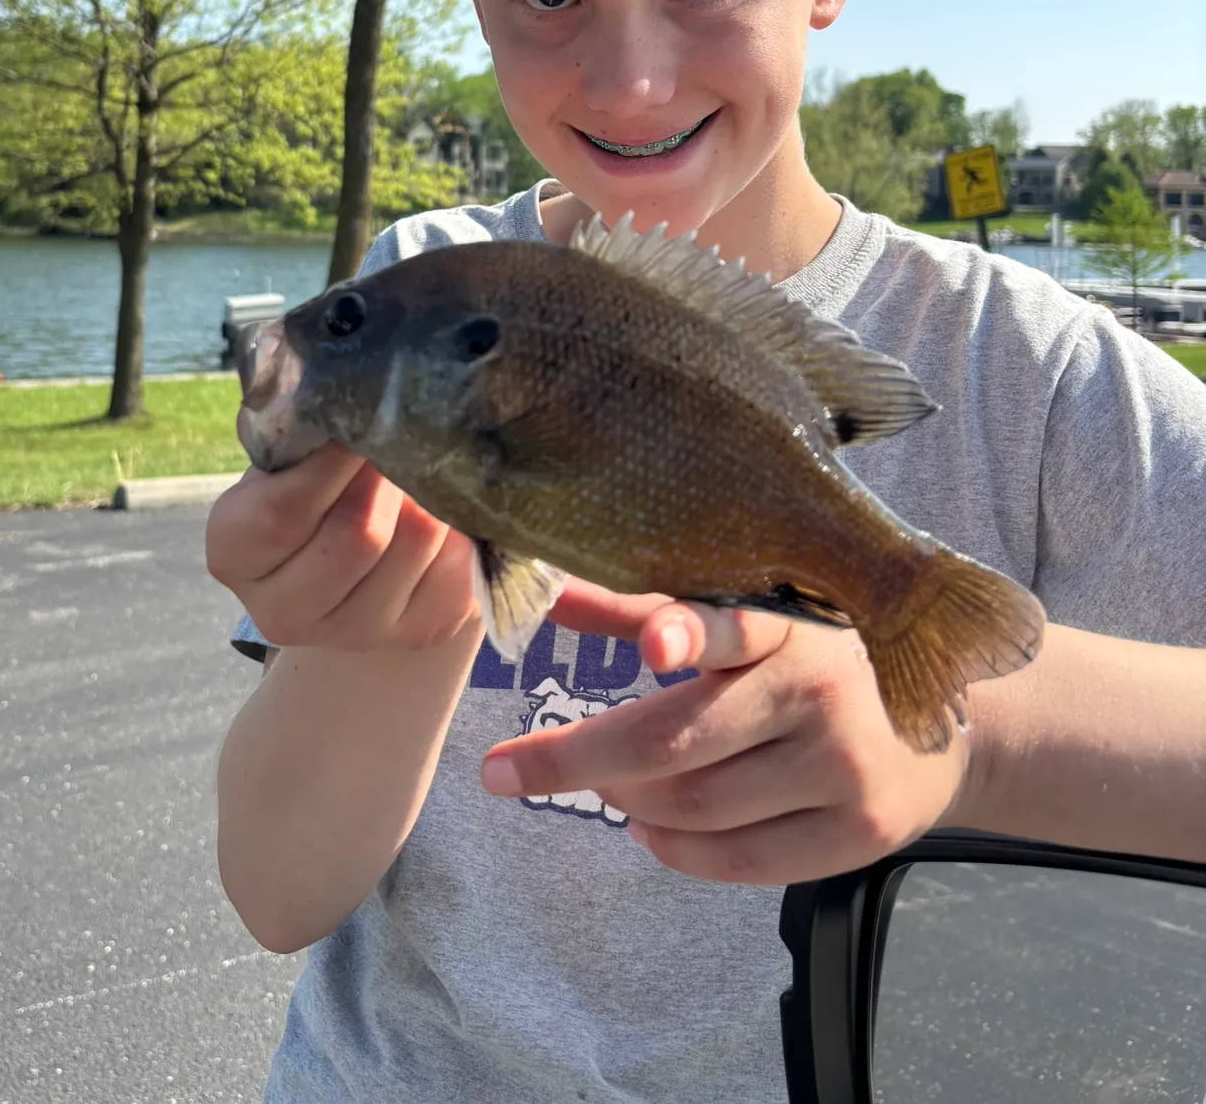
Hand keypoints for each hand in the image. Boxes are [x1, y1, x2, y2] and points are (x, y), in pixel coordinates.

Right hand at [205, 419, 476, 652]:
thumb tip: (350, 384)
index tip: (359, 419)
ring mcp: (353, 633)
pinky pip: (459, 567)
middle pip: (358, 536)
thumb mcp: (287, 457)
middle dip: (390, 472)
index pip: (282, 512)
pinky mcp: (418, 633)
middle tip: (404, 433)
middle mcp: (283, 611)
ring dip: (431, 491)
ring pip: (416, 545)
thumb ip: (302, 431)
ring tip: (426, 462)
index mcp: (235, 554)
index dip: (331, 461)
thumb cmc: (314, 486)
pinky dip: (463, 525)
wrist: (354, 560)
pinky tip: (450, 503)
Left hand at [479, 592, 969, 885]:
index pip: (727, 625)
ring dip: (624, 802)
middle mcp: (817, 694)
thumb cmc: (818, 658)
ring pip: (692, 808)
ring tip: (603, 783)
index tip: (648, 641)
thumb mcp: (751, 618)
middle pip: (673, 743)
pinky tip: (647, 829)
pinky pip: (736, 862)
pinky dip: (673, 850)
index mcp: (789, 624)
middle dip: (572, 760)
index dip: (678, 629)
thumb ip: (648, 609)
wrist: (950, 726)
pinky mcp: (858, 833)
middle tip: (503, 770)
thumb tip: (548, 591)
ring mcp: (842, 769)